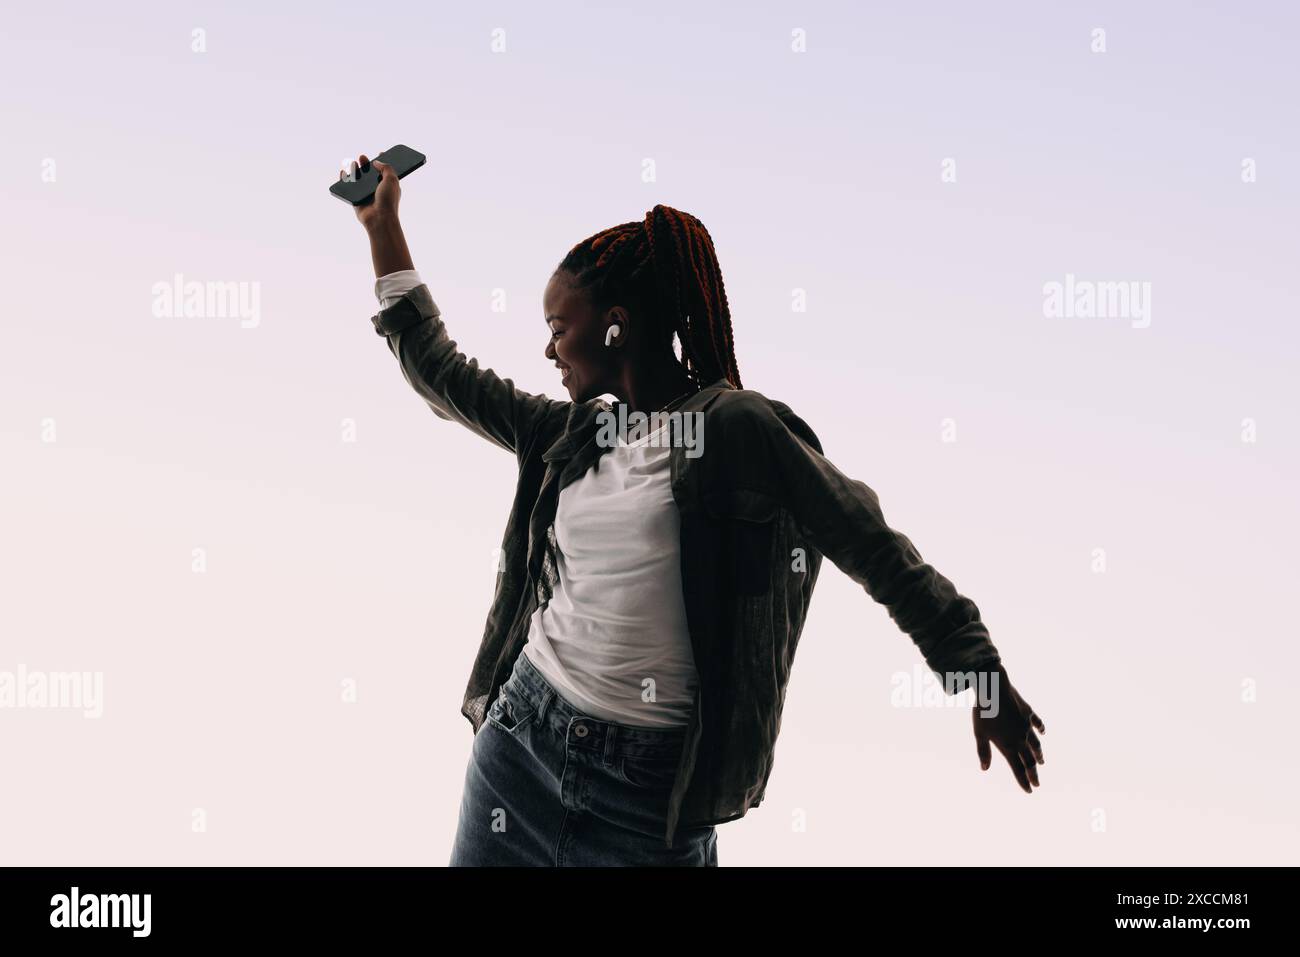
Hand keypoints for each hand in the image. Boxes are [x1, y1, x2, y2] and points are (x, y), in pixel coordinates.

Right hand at [341, 153, 401, 232]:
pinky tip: (343, 172)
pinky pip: (348, 188)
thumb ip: (386, 168)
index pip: (386, 171)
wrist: (379, 218)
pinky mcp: (356, 200)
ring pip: (359, 179)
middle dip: (366, 163)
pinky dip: (344, 180)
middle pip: (370, 173)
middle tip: (363, 157)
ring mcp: (366, 195)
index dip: (382, 162)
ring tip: (352, 164)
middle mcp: (377, 190)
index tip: (379, 153)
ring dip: (354, 170)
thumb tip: (376, 162)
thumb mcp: (392, 179)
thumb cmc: (388, 200)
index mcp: (388, 185)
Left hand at [972, 667, 1045, 792]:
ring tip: (1042, 761)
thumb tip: (984, 768)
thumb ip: (983, 752)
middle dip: (1033, 774)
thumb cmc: (983, 712)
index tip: (1029, 790)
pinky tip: (1043, 733)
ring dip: (1039, 754)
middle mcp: (1021, 739)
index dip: (1023, 781)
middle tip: (1037, 783)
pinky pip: (1038, 724)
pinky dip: (1041, 729)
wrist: (994, 689)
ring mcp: (1027, 726)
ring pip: (1036, 744)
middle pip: (1030, 761)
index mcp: (1008, 746)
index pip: (1018, 769)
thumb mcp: (980, 734)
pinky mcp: (1028, 714)